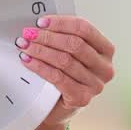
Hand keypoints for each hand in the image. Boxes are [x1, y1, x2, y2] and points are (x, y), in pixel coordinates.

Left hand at [16, 15, 115, 129]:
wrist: (58, 107)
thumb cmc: (66, 76)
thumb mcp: (70, 54)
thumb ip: (63, 38)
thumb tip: (41, 24)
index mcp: (105, 50)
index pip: (85, 29)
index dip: (61, 23)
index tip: (41, 22)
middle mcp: (104, 68)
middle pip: (74, 44)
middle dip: (47, 37)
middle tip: (28, 34)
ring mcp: (95, 85)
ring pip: (65, 60)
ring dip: (41, 50)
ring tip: (25, 46)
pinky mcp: (82, 98)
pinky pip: (57, 77)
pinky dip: (40, 67)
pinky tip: (28, 61)